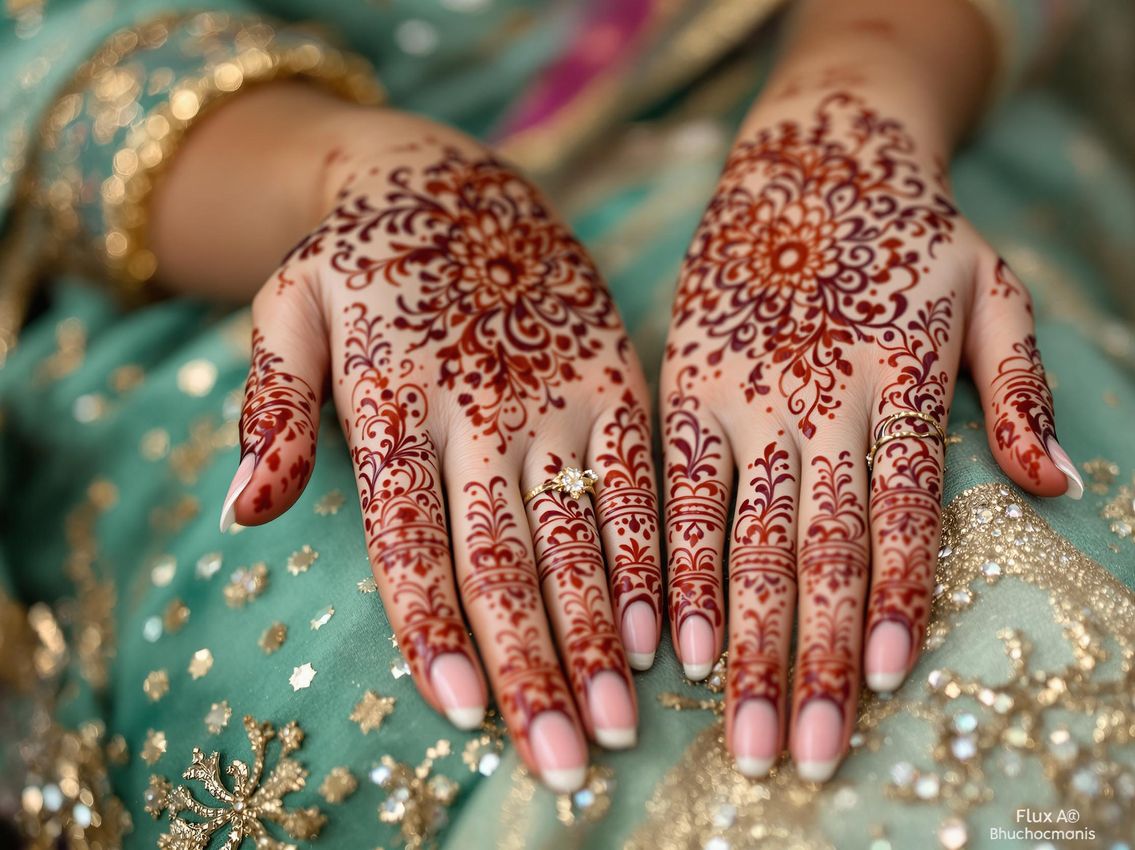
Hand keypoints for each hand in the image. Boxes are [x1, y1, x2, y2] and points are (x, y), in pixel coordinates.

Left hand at [218, 123, 660, 791]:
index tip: (460, 707)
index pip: (413, 531)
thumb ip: (269, 406)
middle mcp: (483, 404)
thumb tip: (241, 515)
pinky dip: (648, 556)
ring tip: (611, 718)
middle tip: (556, 754)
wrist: (458, 175)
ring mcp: (558, 392)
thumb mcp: (289, 305)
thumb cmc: (364, 261)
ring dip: (598, 630)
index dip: (434, 620)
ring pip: (580, 529)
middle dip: (531, 660)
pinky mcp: (616, 378)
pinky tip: (658, 630)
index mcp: (397, 393)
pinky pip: (639, 479)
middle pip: (504, 551)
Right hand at [660, 83, 1082, 781]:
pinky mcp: (683, 383)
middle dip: (810, 654)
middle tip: (801, 752)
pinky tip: (678, 639)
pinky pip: (676, 489)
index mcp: (895, 375)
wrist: (808, 149)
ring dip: (744, 636)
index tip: (880, 683)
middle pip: (817, 545)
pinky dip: (678, 566)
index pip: (899, 510)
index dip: (892, 597)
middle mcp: (816, 395)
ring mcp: (742, 392)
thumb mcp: (991, 285)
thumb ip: (1020, 385)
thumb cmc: (909, 228)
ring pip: (743, 532)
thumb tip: (1060, 487)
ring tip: (744, 724)